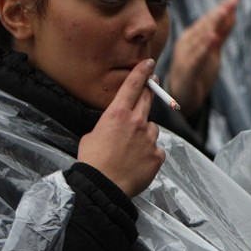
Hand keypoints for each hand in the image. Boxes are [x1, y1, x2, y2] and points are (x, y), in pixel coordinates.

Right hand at [77, 58, 165, 196]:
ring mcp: (150, 139)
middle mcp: (137, 122)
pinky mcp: (158, 154)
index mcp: (117, 115)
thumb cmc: (92, 161)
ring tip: (130, 149)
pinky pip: (156, 148)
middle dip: (149, 91)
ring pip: (152, 128)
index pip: (132, 86)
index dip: (142, 72)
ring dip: (144, 133)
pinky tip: (137, 162)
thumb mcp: (92, 136)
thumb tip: (116, 125)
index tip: (150, 63)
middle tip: (151, 86)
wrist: (103, 187)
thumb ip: (108, 125)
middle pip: (147, 100)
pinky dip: (149, 153)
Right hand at [167, 0, 238, 111]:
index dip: (221, 9)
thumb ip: (222, 33)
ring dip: (212, 25)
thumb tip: (233, 13)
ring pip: (201, 38)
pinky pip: (196, 58)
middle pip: (205, 26)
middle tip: (231, 1)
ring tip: (223, 14)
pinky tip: (212, 39)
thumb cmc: (198, 69)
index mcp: (193, 36)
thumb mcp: (213, 49)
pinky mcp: (187, 70)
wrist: (182, 95)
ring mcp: (185, 56)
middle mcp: (187, 43)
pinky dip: (204, 48)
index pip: (209, 20)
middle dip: (219, 13)